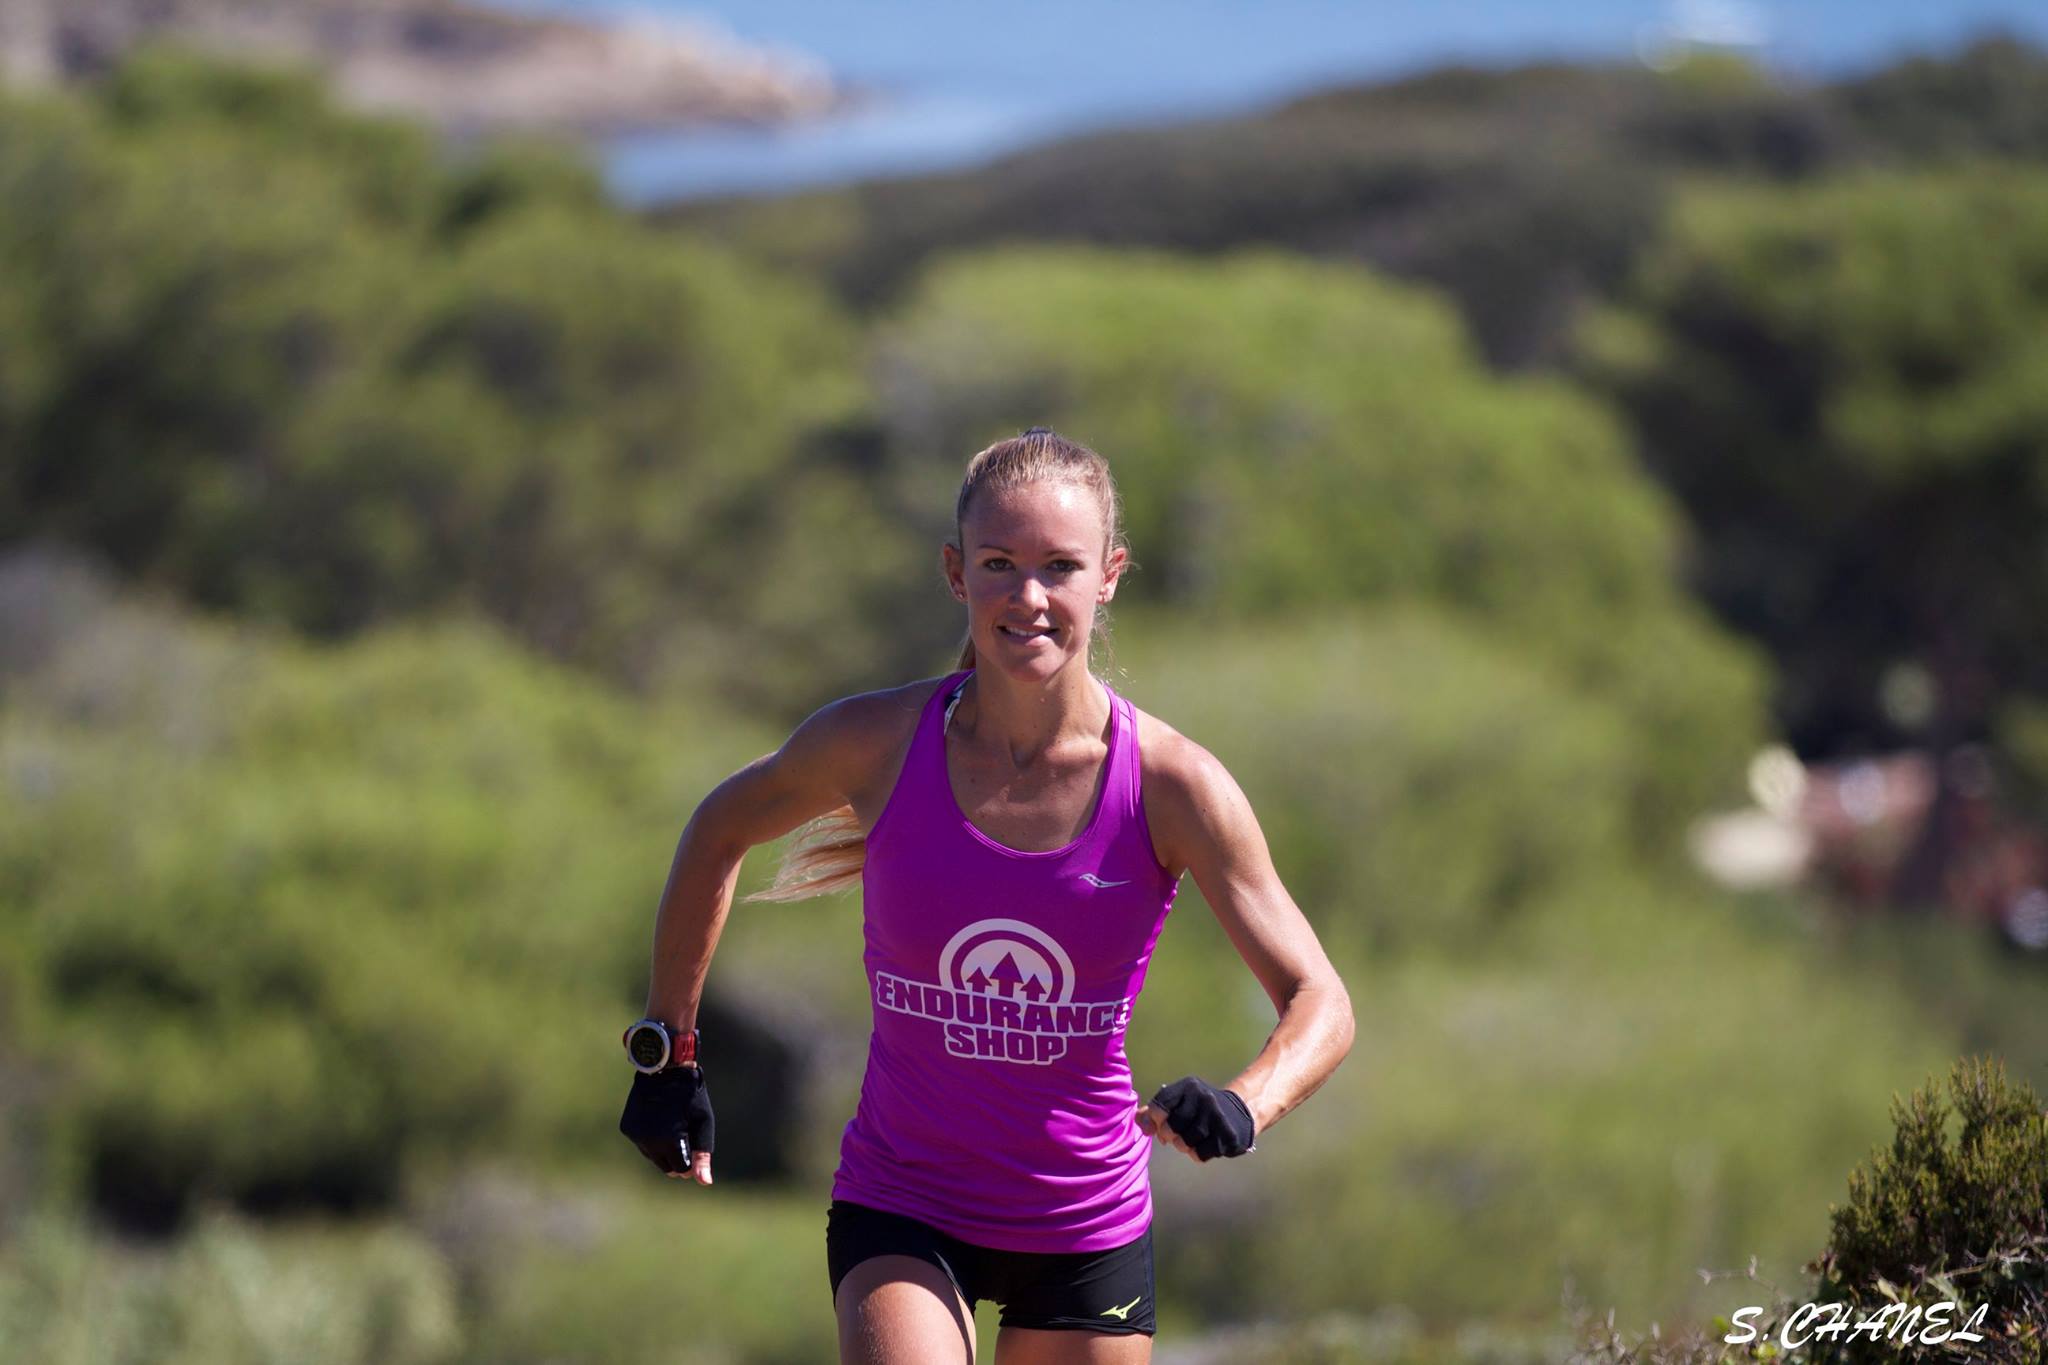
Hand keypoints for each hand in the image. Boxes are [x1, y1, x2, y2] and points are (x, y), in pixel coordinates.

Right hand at [619, 1065, 715, 1184]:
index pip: (681, 1170)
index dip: (691, 1160)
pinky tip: (658, 1119)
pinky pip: (642, 1143)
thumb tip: (705, 1183)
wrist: (663, 1069)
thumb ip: (702, 1155)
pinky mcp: (627, 1128)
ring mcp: (635, 1135)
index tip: (694, 1143)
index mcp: (669, 1141)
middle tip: (686, 1134)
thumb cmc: (690, 1096)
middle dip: (677, 1157)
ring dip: (663, 1149)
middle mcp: (648, 1141)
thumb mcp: (702, 1123)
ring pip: (652, 1156)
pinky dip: (651, 1138)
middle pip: (665, 1167)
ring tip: (672, 1124)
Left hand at [1136, 1076, 1256, 1161]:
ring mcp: (1217, 1116)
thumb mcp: (1179, 1101)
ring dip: (1184, 1145)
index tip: (1160, 1122)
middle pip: (1170, 1128)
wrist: (1239, 1112)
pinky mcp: (1227, 1135)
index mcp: (1188, 1087)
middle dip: (1169, 1135)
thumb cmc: (1199, 1109)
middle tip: (1176, 1133)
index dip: (1154, 1120)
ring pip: (1184, 1143)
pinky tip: (1205, 1144)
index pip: (1159, 1106)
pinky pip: (1200, 1154)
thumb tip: (1137, 1121)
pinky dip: (1197, 1154)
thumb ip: (1155, 1111)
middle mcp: (1203, 1098)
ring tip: (1191, 1138)